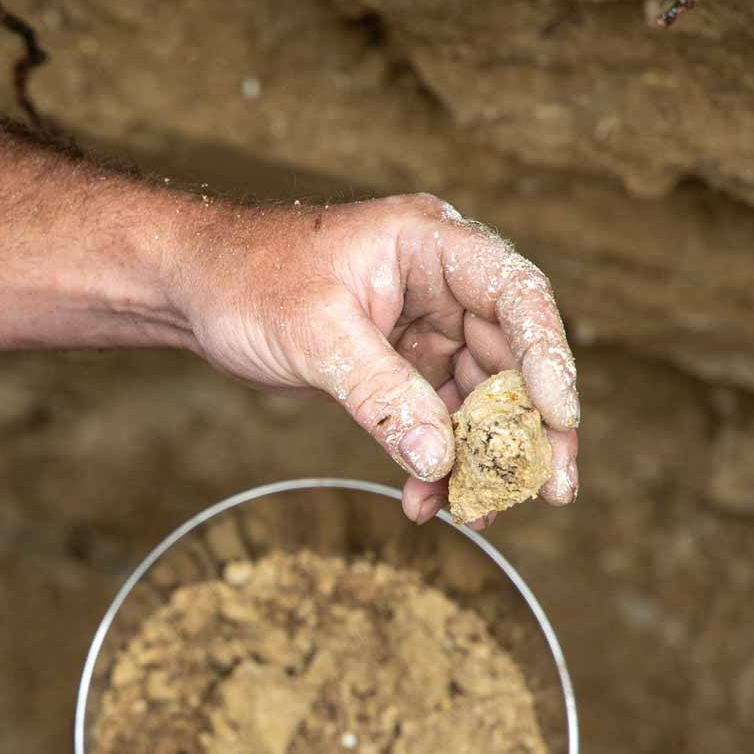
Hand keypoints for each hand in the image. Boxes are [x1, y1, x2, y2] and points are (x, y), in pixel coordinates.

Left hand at [180, 193, 580, 524]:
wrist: (192, 288)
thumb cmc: (247, 280)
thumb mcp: (315, 335)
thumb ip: (382, 395)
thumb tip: (442, 461)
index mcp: (432, 242)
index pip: (516, 295)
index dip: (549, 357)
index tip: (561, 419)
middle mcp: (441, 281)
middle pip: (515, 354)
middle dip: (529, 427)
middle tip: (549, 489)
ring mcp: (425, 324)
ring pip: (480, 395)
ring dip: (481, 456)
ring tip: (479, 511)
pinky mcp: (402, 363)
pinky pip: (438, 417)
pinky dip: (436, 460)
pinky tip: (426, 501)